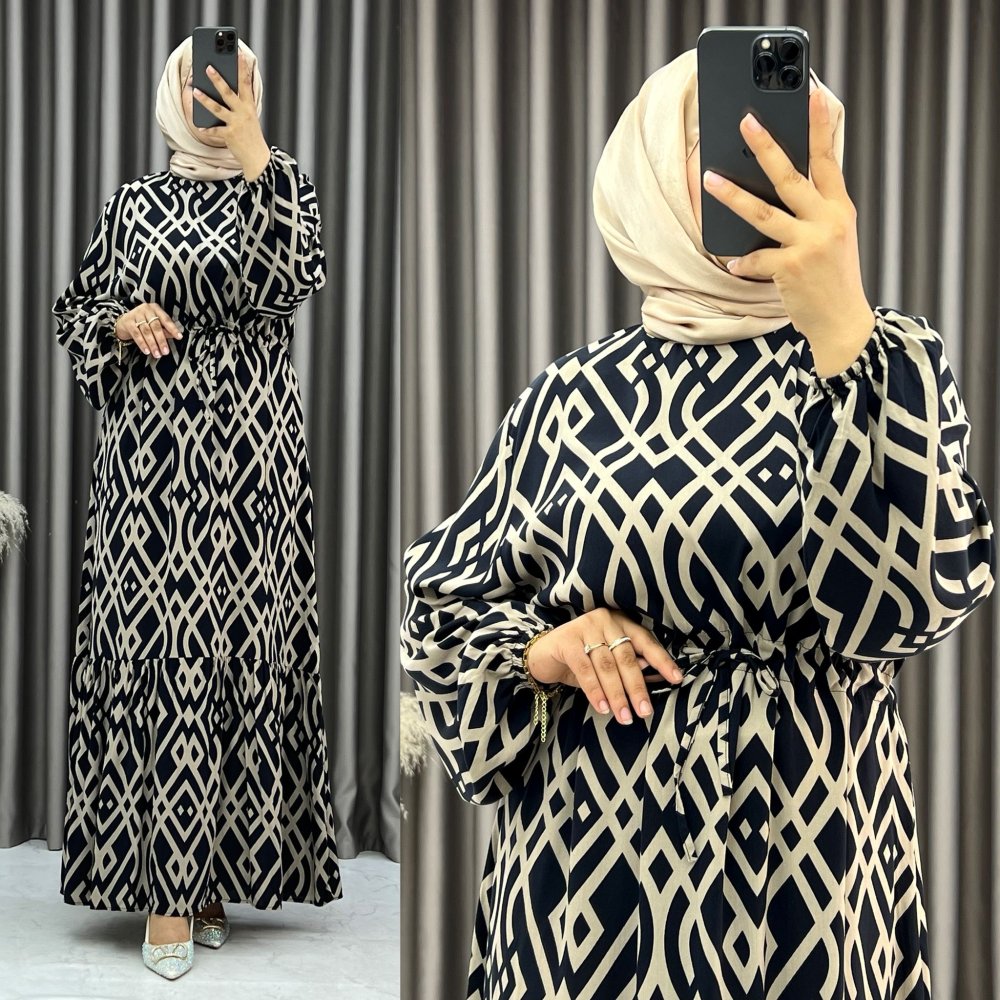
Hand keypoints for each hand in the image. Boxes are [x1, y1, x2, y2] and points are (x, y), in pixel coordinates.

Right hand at [114, 303, 181, 357]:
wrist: (124, 321)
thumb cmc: (143, 323)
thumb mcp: (154, 324)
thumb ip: (164, 329)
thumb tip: (175, 336)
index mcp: (155, 309)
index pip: (166, 319)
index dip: (173, 328)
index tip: (179, 337)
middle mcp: (146, 309)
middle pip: (156, 326)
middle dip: (161, 340)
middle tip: (165, 351)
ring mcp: (136, 314)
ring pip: (146, 331)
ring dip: (152, 344)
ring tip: (157, 354)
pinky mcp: (128, 322)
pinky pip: (136, 334)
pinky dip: (142, 344)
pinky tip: (147, 351)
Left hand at [193, 50, 270, 178]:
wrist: (258, 159)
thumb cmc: (251, 136)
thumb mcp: (249, 117)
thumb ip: (240, 104)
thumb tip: (224, 89)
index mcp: (249, 107)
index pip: (246, 84)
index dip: (243, 68)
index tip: (239, 54)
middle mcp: (243, 114)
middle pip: (228, 93)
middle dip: (218, 80)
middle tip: (208, 67)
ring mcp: (236, 124)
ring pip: (218, 109)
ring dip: (205, 100)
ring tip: (195, 91)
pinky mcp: (230, 136)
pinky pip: (215, 131)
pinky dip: (207, 130)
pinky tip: (199, 126)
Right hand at [525, 608, 683, 723]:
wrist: (541, 655)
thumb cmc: (581, 660)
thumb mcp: (607, 662)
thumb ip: (628, 666)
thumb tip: (652, 677)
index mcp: (620, 622)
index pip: (646, 642)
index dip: (661, 661)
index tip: (676, 679)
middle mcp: (605, 620)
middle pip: (627, 657)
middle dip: (637, 688)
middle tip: (645, 712)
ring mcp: (585, 627)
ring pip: (607, 666)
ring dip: (617, 695)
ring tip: (624, 717)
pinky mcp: (567, 640)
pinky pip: (585, 670)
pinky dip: (595, 691)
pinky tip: (603, 708)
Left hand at [702, 84, 876, 374]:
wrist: (843, 323)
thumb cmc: (831, 279)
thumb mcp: (835, 238)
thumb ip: (815, 212)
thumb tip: (776, 187)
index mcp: (840, 209)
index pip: (829, 160)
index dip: (819, 127)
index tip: (810, 95)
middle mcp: (828, 221)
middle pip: (791, 176)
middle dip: (767, 146)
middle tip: (746, 120)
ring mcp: (809, 244)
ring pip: (762, 212)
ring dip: (733, 195)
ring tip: (710, 179)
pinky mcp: (791, 268)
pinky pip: (754, 258)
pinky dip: (742, 262)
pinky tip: (734, 264)